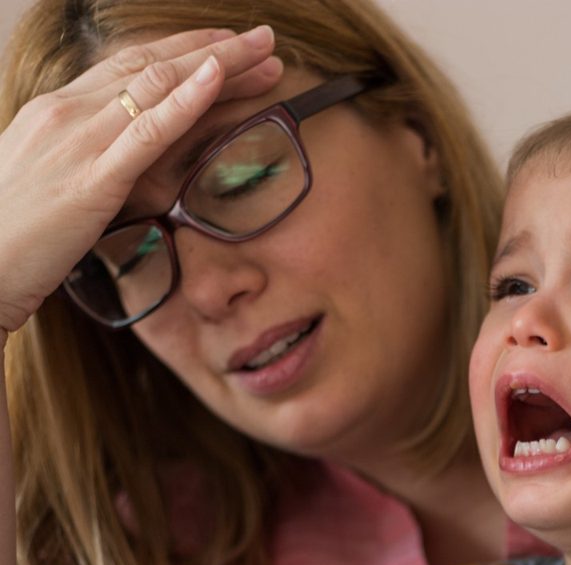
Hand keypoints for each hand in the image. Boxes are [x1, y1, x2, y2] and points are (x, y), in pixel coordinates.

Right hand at [0, 25, 282, 332]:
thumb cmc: (11, 236)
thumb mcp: (51, 185)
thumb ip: (86, 164)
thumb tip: (118, 166)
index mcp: (59, 113)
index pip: (131, 69)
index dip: (183, 55)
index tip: (227, 51)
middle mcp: (68, 112)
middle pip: (153, 66)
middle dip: (213, 50)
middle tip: (264, 41)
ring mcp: (79, 140)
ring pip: (159, 86)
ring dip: (218, 66)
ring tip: (264, 53)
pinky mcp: (93, 178)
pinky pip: (148, 130)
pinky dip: (186, 100)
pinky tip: (217, 77)